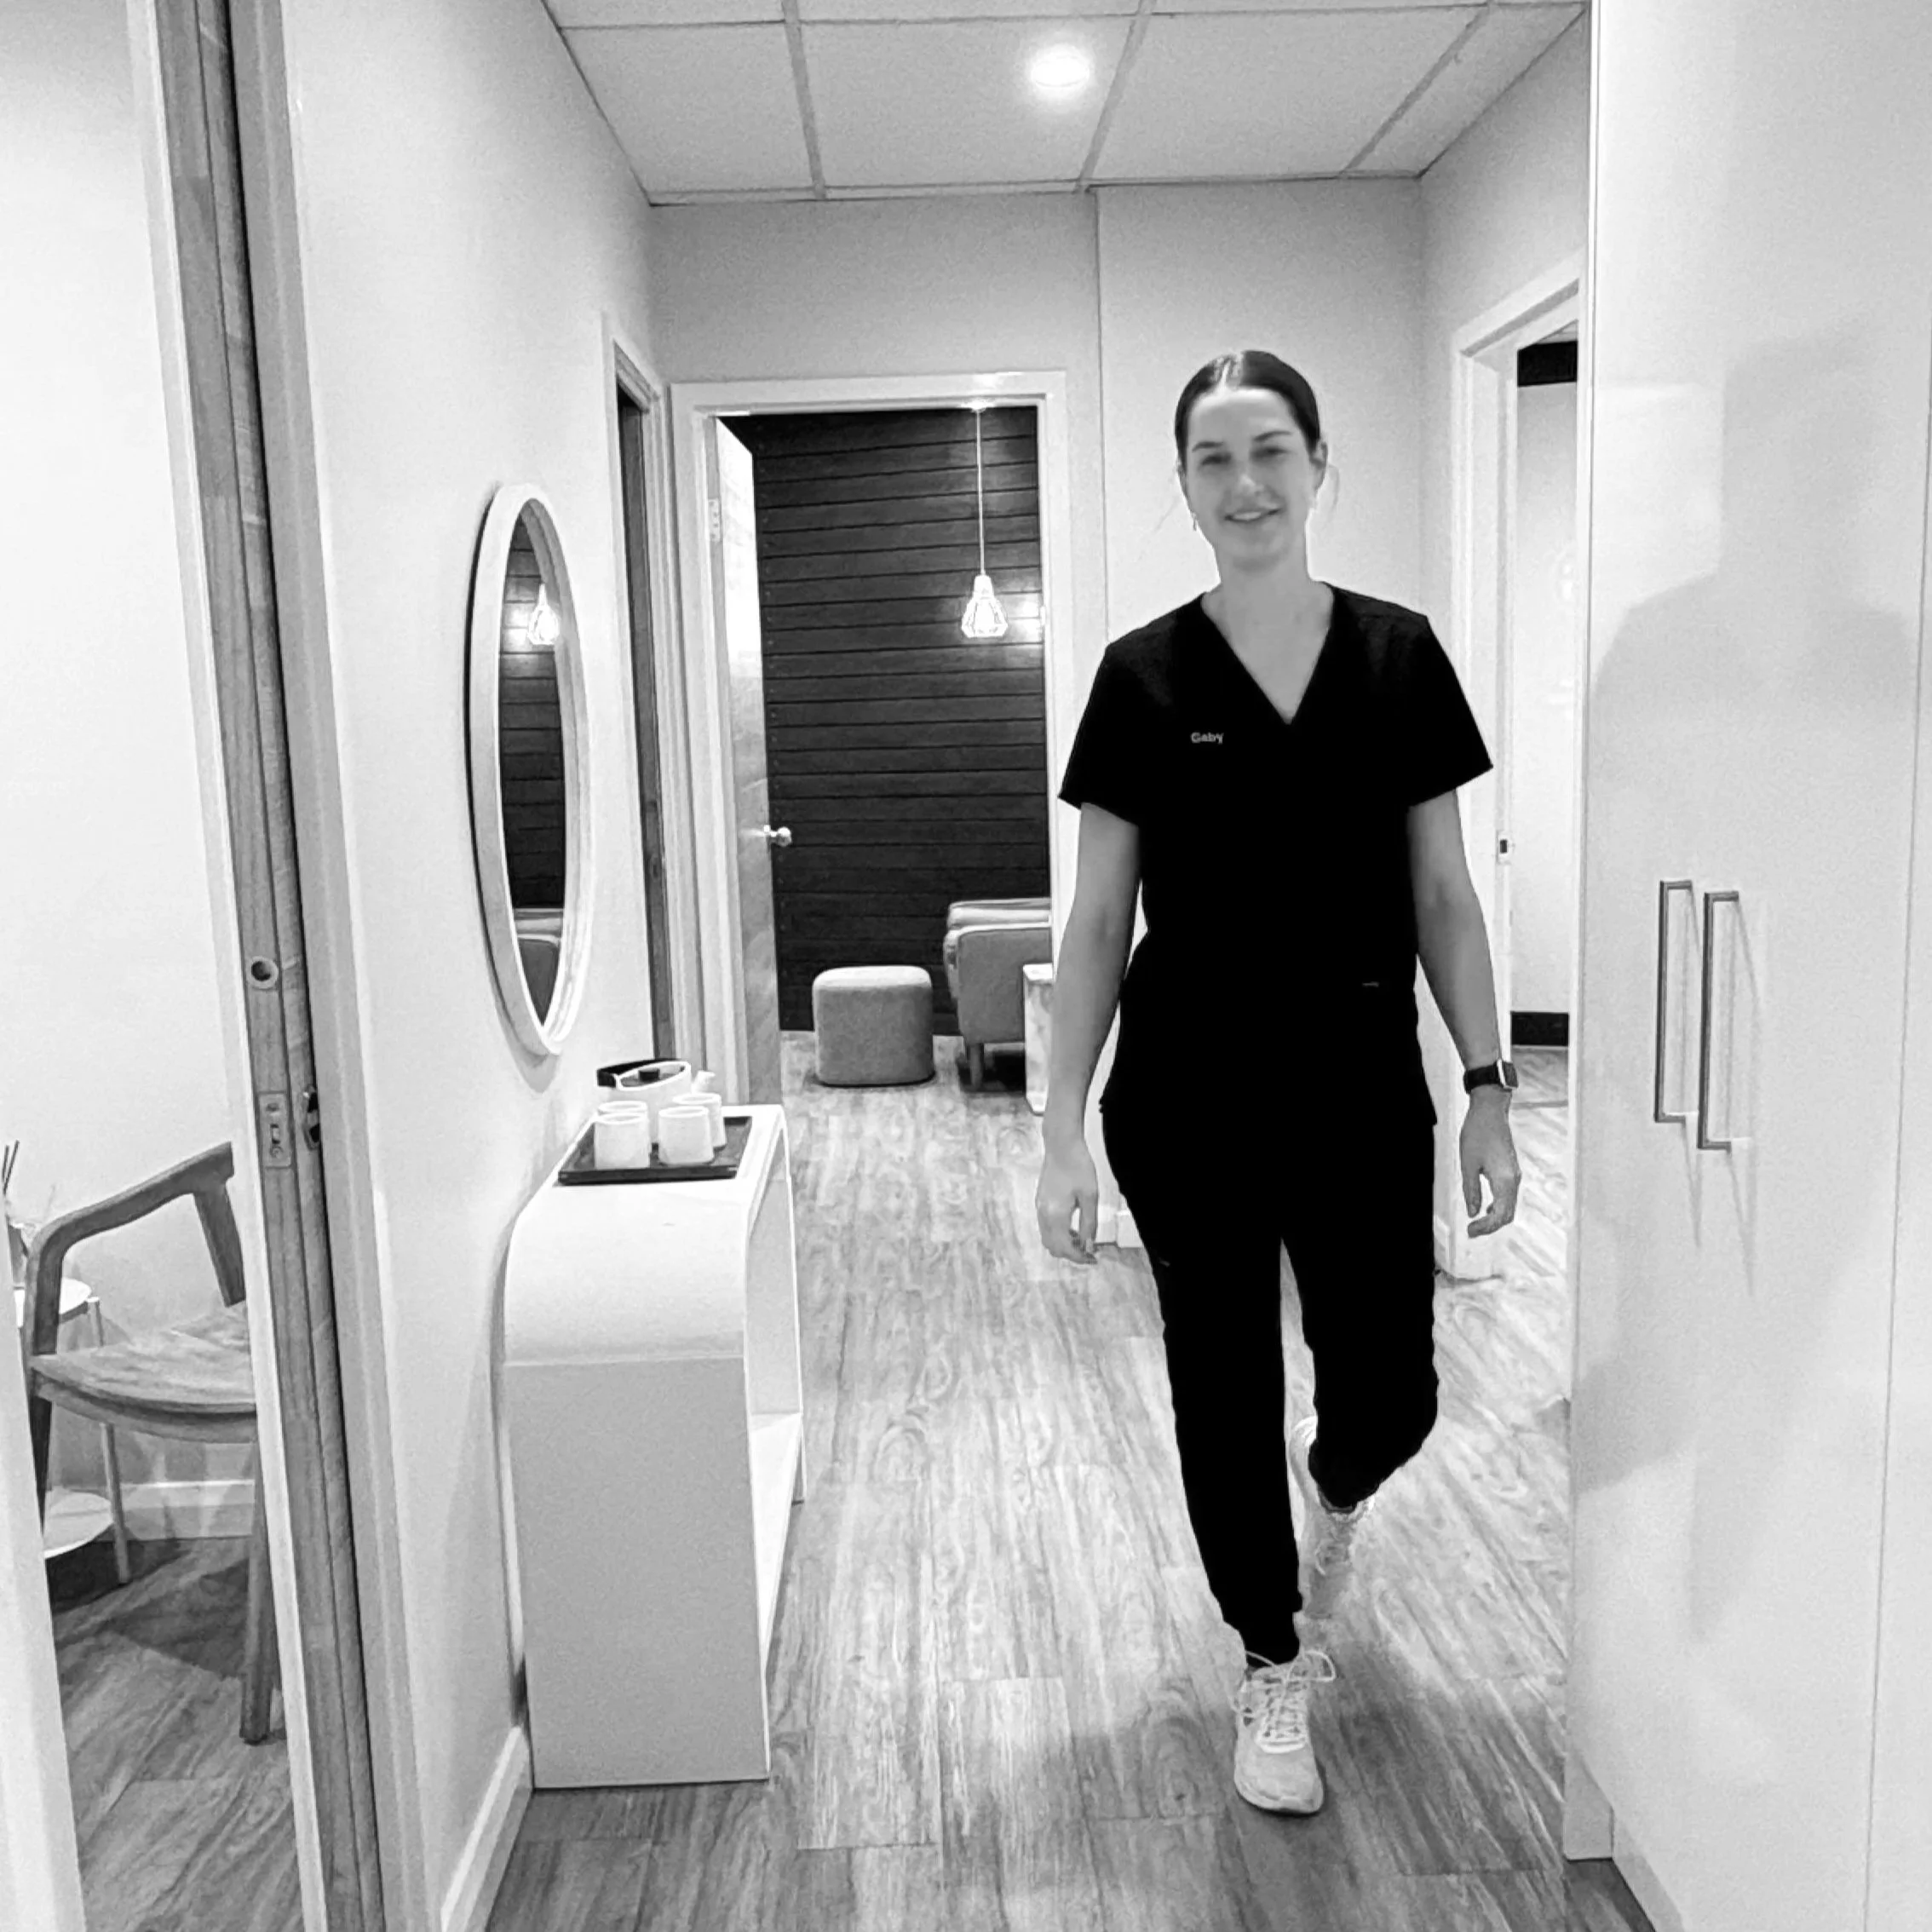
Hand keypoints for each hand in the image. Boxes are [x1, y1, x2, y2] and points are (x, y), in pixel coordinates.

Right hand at [1036, 1133, 1099, 1262]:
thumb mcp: (1090, 1197)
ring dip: (1064, 1243)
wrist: (1061, 1145)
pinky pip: (1046, 1227)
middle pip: (1052, 1247)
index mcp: (1055, 1215)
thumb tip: (1089, 1246)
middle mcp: (1043, 1215)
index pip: (1065, 1248)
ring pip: (1047, 1238)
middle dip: (1070, 1253)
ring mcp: (1039, 1208)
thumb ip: (1089, 1224)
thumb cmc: (1078, 1167)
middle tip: (1089, 1250)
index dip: (1079, 1257)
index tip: (1093, 1258)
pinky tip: (1072, 1225)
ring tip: (1082, 1237)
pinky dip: (1058, 1233)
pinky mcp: (1040, 1201)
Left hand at [1460, 1095, 1520, 1238]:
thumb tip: (1472, 1213)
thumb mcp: (1468, 1164)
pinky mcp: (1510, 1171)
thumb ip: (1471, 1190)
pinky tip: (1484, 1209)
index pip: (1500, 1215)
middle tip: (1470, 1231)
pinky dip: (1497, 1207)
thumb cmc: (1477, 1134)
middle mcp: (1514, 1180)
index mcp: (1505, 1180)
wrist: (1490, 1111)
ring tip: (1475, 1224)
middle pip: (1507, 1214)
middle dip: (1490, 1226)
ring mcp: (1514, 1175)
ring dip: (1494, 1218)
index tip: (1469, 1230)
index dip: (1486, 1227)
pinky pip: (1508, 1196)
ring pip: (1509, 1206)